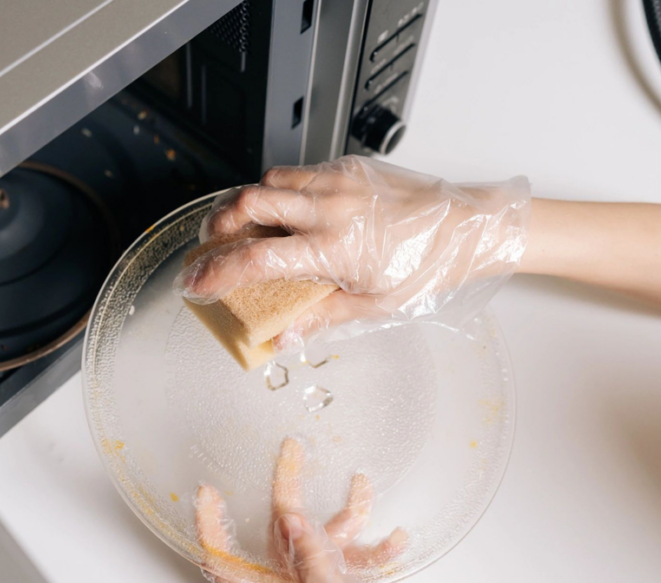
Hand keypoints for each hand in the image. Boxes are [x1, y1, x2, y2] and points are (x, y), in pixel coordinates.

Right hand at [178, 156, 528, 349]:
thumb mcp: (371, 305)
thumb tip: (281, 337)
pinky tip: (286, 210)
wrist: (465, 227)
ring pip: (269, 180)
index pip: (257, 260)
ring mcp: (337, 183)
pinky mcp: (347, 167)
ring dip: (247, 202)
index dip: (216, 273)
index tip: (196, 282)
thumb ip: (319, 318)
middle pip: (249, 203)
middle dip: (219, 223)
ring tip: (244, 226)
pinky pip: (298, 172)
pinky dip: (280, 189)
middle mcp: (330, 209)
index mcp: (334, 249)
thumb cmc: (424, 266)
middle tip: (211, 244)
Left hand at [195, 438, 492, 582]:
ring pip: (324, 537)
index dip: (211, 528)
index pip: (226, 563)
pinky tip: (395, 540)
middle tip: (292, 452)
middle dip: (287, 489)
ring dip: (348, 512)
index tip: (209, 492)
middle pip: (280, 533)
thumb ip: (315, 565)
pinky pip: (359, 557)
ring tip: (362, 486)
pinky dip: (377, 545)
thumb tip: (290, 522)